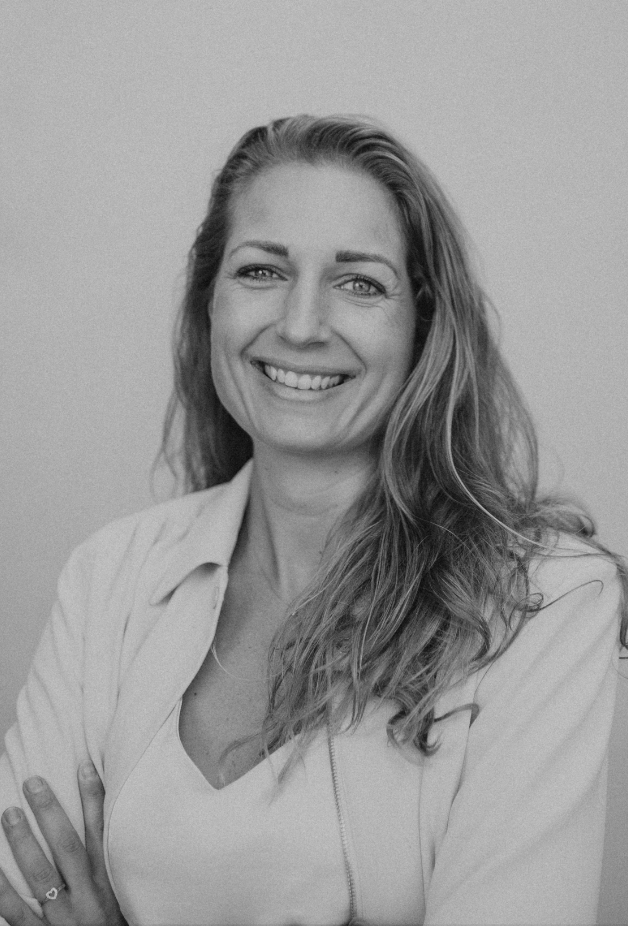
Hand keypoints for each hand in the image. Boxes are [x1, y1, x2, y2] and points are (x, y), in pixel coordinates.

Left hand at [0, 762, 126, 924]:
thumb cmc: (112, 925)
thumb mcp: (118, 890)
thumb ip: (108, 857)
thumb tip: (101, 814)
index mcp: (108, 884)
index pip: (101, 834)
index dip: (94, 799)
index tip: (82, 766)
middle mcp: (87, 899)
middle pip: (67, 849)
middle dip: (50, 814)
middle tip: (32, 783)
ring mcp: (62, 921)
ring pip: (40, 878)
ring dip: (22, 844)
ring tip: (8, 813)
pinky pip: (15, 914)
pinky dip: (1, 892)